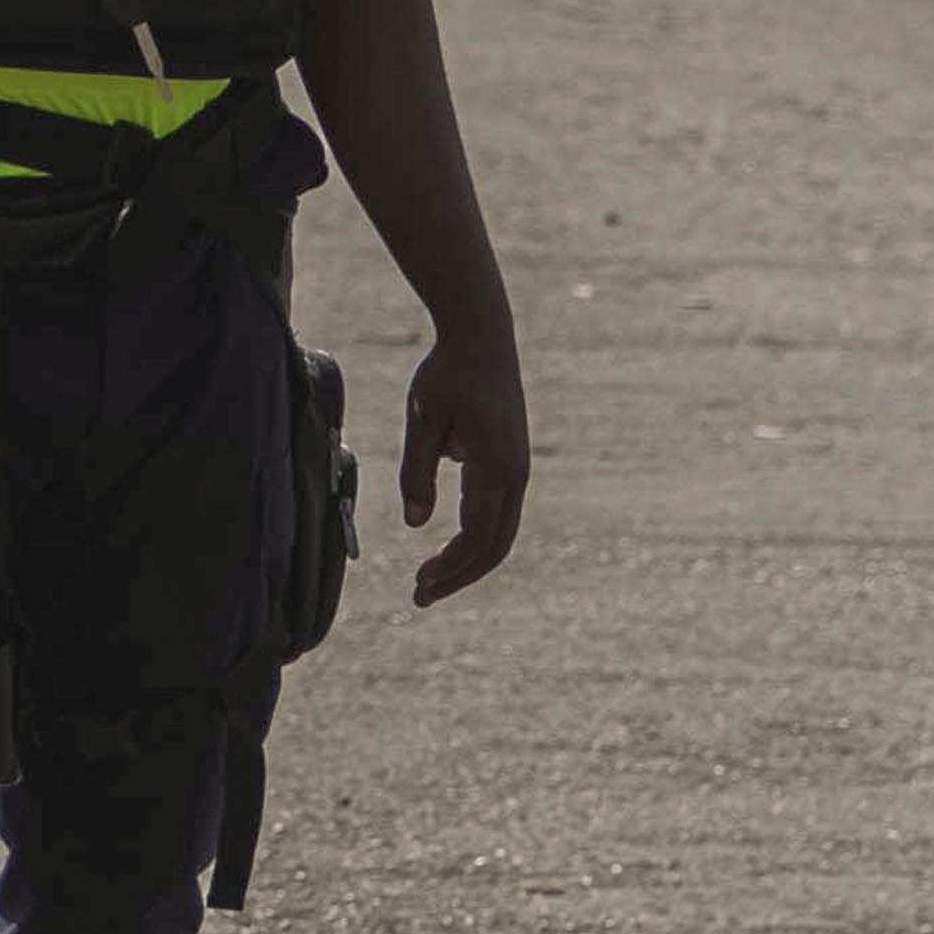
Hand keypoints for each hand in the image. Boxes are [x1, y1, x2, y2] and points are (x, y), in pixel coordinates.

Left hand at [394, 334, 528, 606]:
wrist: (481, 336)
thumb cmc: (447, 374)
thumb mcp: (422, 420)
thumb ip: (417, 473)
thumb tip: (415, 524)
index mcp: (495, 466)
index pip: (476, 535)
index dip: (449, 566)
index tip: (419, 585)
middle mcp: (515, 473)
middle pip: (494, 545)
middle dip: (458, 576)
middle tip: (419, 597)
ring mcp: (518, 468)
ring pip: (501, 533)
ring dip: (467, 561)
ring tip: (429, 579)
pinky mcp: (512, 461)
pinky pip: (499, 514)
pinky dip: (476, 539)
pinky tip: (447, 547)